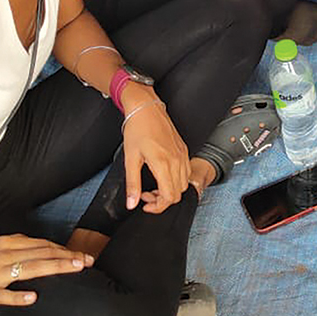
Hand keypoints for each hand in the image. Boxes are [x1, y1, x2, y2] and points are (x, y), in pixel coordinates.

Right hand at [0, 235, 92, 308]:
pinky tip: (33, 296)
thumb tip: (33, 246)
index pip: (40, 244)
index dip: (62, 248)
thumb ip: (11, 246)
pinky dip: (18, 296)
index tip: (79, 253)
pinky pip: (3, 295)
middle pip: (41, 254)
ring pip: (30, 269)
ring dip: (55, 267)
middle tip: (89, 260)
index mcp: (3, 244)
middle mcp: (2, 256)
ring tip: (76, 267)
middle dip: (68, 256)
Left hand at [120, 87, 190, 213]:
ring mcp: (182, 155)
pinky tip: (162, 175)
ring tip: (153, 186)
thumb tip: (131, 203)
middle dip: (162, 200)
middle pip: (178, 194)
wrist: (146, 108)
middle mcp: (176, 160)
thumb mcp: (130, 159)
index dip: (157, 207)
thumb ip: (133, 184)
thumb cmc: (137, 129)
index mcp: (163, 163)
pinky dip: (176, 180)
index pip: (169, 197)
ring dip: (170, 191)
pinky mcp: (183, 150)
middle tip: (146, 195)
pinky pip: (186, 172)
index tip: (145, 204)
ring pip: (184, 184)